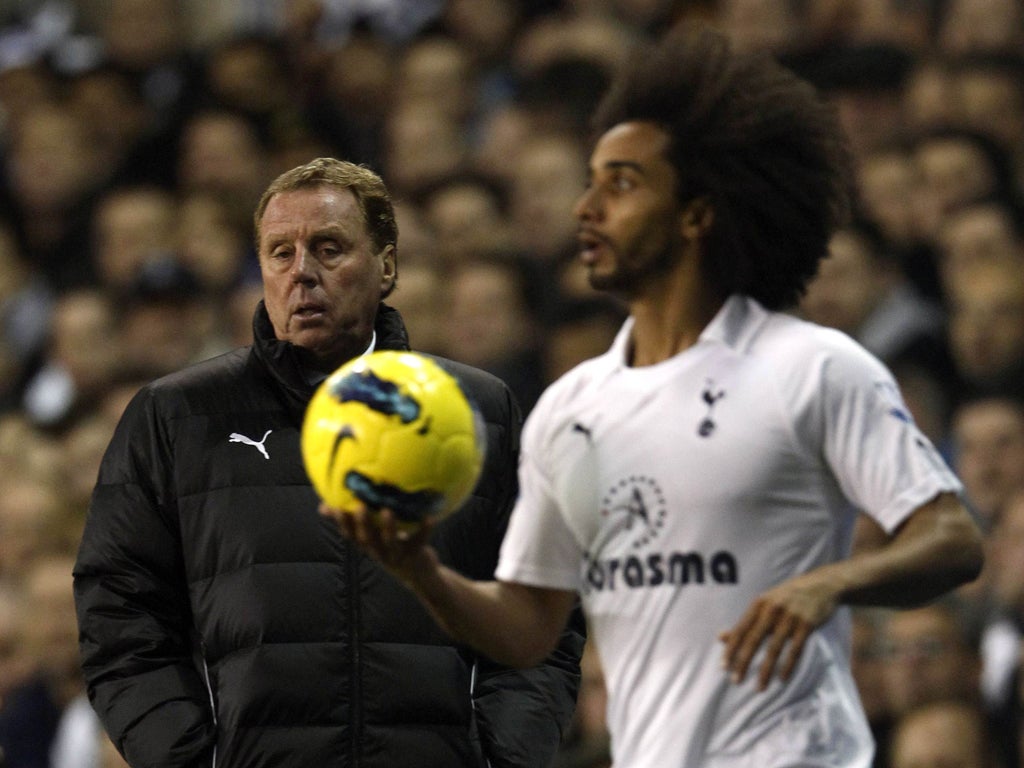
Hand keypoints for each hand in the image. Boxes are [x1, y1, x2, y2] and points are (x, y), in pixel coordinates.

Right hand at [321, 503, 439, 589]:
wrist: (419, 574)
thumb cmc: (392, 547)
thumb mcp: (372, 535)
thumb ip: (353, 521)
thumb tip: (323, 506)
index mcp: (368, 545)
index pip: (349, 535)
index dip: (342, 523)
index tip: (335, 507)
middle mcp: (379, 552)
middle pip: (367, 540)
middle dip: (362, 524)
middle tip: (358, 507)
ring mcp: (397, 555)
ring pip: (390, 542)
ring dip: (389, 528)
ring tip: (388, 511)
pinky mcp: (415, 555)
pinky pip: (419, 542)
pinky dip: (424, 530)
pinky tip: (429, 517)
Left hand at [718, 572, 838, 690]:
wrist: (820, 584)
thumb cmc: (787, 596)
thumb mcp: (764, 603)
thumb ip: (745, 621)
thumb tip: (721, 637)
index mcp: (758, 605)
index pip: (740, 630)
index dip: (731, 649)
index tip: (723, 667)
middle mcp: (772, 610)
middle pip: (754, 640)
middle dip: (743, 661)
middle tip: (736, 681)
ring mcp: (790, 617)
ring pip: (774, 648)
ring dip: (765, 670)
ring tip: (759, 687)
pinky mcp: (807, 625)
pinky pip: (795, 650)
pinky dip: (788, 666)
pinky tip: (781, 679)